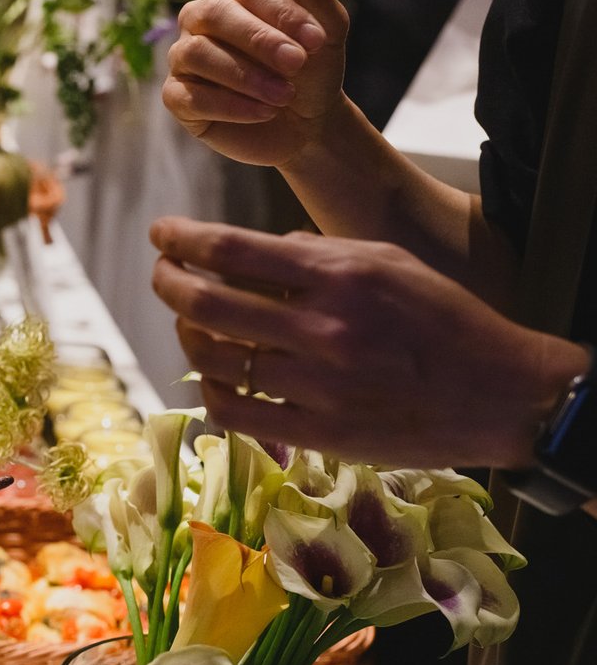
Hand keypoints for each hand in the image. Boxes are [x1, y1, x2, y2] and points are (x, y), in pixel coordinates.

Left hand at [150, 218, 589, 467]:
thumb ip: (320, 252)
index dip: (182, 240)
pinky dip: (210, 389)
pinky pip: (235, 409)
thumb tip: (259, 246)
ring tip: (186, 323)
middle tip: (161, 273)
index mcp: (340, 275)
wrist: (501, 394)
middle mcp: (323, 326)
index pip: (233, 250)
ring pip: (214, 357)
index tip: (162, 233)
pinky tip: (211, 374)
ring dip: (185, 335)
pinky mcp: (318, 431)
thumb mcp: (390, 263)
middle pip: (207, 302)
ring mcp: (317, 383)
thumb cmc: (445, 321)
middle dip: (168, 282)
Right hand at [161, 0, 345, 166]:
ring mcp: (182, 58)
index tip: (316, 40)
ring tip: (284, 95)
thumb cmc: (312, 71)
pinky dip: (231, 106)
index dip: (280, 10)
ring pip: (197, 54)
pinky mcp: (176, 97)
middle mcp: (198, 19)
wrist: (306, 124)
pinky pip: (189, 96)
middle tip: (296, 63)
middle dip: (258, 40)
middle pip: (214, 15)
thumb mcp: (327, 34)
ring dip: (245, 76)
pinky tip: (265, 112)